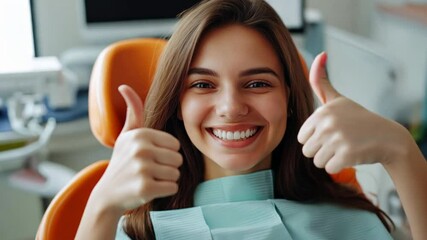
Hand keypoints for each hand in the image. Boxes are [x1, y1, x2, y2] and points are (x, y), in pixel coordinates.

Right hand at [92, 85, 182, 211]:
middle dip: (167, 167)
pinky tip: (148, 189)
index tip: (149, 157)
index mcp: (140, 134)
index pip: (175, 145)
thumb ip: (133, 112)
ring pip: (176, 174)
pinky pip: (172, 187)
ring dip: (166, 179)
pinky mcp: (145, 188)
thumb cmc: (122, 162)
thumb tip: (124, 87)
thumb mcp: (126, 135)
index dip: (165, 153)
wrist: (107, 195)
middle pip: (178, 159)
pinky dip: (164, 191)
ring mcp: (142, 168)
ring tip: (148, 179)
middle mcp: (141, 149)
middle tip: (148, 170)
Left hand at [297, 53, 406, 172]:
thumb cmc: (358, 119)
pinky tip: (351, 156)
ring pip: (316, 161)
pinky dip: (339, 166)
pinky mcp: (346, 154)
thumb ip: (322, 82)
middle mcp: (327, 123)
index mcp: (321, 112)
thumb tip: (320, 54)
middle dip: (320, 151)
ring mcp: (337, 139)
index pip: (301, 138)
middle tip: (338, 142)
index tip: (330, 133)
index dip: (315, 139)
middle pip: (307, 151)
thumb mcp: (338, 99)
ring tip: (344, 148)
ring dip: (329, 159)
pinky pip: (329, 168)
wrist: (387, 138)